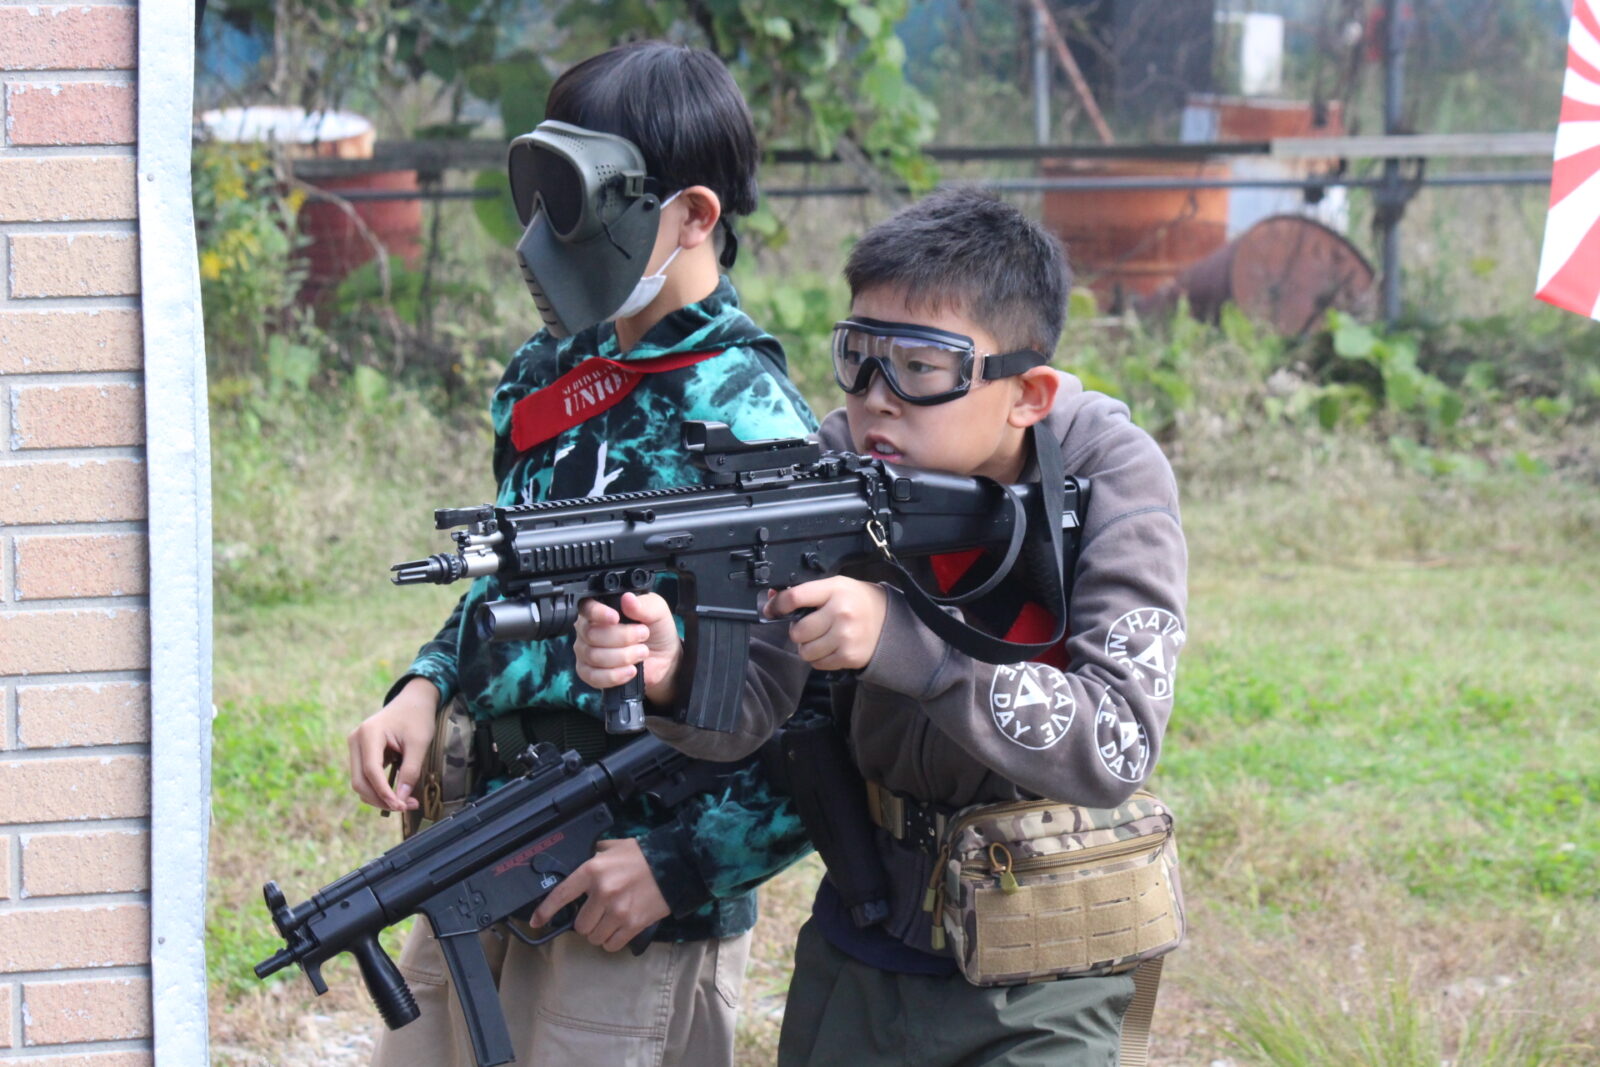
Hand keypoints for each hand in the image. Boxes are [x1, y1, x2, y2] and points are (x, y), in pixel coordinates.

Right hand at [347, 676, 437, 811]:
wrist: (412, 701)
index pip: (371, 771)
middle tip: (406, 807)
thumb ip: (410, 771)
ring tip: (405, 802)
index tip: (402, 806)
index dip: (384, 792)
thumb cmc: (417, 718)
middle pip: (360, 781)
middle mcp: (355, 740)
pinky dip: (379, 789)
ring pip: (360, 782)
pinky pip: (365, 777)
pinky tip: (397, 794)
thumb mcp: (419, 743)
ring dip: (379, 797)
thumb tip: (401, 799)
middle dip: (380, 799)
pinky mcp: (360, 753)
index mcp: (368, 733)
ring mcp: (355, 747)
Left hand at [528, 838, 670, 951]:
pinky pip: (612, 945)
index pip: (561, 895)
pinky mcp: (633, 924)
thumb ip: (594, 855)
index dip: (545, 911)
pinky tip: (618, 930)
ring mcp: (618, 911)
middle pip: (579, 925)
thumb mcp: (614, 847)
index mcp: (593, 870)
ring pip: (594, 937)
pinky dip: (612, 941)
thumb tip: (579, 863)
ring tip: (609, 922)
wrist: (676, 864)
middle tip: (596, 914)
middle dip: (586, 922)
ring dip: (599, 933)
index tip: (537, 922)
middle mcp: (602, 892)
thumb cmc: (643, 855)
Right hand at [573, 592, 682, 706]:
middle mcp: (587, 629)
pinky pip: (593, 676)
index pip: (586, 608)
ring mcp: (585, 652)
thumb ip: (644, 605)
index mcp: (600, 609)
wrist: (663, 658)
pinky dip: (615, 675)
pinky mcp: (589, 673)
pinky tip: (631, 670)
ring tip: (642, 652)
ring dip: (623, 656)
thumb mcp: (657, 611)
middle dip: (622, 637)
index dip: (598, 613)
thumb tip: (628, 599)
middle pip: (591, 634)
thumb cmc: (656, 630)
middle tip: (643, 635)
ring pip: (594, 656)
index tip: (616, 618)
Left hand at [764, 577, 887, 670]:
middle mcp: (840, 612)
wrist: (889, 621)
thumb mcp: (835, 586)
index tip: (772, 610)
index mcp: (834, 590)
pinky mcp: (849, 655)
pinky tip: (831, 647)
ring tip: (821, 638)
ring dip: (808, 647)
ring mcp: (845, 636)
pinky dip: (820, 658)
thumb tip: (773, 597)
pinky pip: (818, 663)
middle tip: (810, 627)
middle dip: (799, 631)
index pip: (795, 597)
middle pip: (797, 631)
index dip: (777, 605)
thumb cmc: (858, 601)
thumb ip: (806, 592)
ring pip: (805, 651)